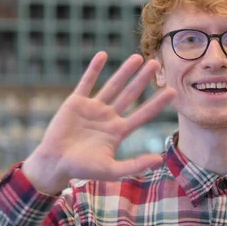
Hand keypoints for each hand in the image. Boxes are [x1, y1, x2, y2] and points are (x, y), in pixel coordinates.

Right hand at [22, 52, 175, 194]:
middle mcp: (109, 117)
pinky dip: (94, 69)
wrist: (54, 163)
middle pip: (130, 94)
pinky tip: (103, 55)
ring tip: (138, 57)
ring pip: (113, 85)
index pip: (143, 115)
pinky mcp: (76, 102)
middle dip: (143, 79)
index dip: (157, 103)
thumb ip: (135, 165)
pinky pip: (87, 82)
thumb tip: (160, 160)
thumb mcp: (111, 170)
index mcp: (118, 131)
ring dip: (124, 71)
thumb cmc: (82, 170)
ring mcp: (93, 108)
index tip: (172, 91)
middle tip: (156, 64)